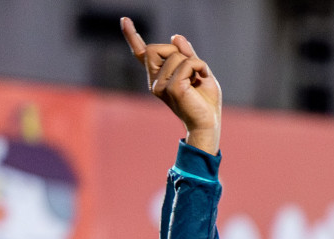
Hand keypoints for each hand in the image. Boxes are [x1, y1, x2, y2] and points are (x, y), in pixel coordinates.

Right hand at [120, 22, 221, 153]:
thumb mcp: (197, 71)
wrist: (208, 123)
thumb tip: (175, 37)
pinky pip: (187, 63)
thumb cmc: (204, 102)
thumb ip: (187, 55)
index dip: (132, 36)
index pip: (141, 54)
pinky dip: (199, 66)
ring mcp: (160, 86)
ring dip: (192, 62)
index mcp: (158, 77)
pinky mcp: (171, 89)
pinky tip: (202, 77)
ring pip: (174, 55)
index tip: (124, 20)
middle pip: (154, 48)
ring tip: (197, 79)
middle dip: (176, 52)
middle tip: (191, 70)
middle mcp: (155, 82)